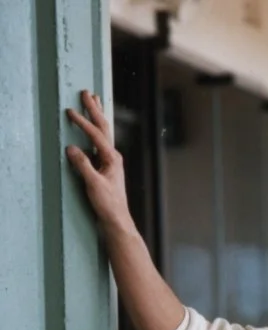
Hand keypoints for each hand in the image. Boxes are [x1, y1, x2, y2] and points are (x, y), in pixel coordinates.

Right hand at [65, 90, 136, 237]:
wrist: (117, 218)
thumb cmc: (108, 203)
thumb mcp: (93, 184)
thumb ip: (83, 165)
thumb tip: (71, 148)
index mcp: (112, 159)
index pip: (96, 135)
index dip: (83, 122)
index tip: (70, 111)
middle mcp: (114, 156)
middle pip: (104, 127)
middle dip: (94, 110)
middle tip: (87, 92)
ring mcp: (110, 160)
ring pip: (103, 132)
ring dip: (97, 116)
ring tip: (94, 100)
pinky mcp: (106, 165)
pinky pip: (99, 141)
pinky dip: (95, 129)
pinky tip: (93, 126)